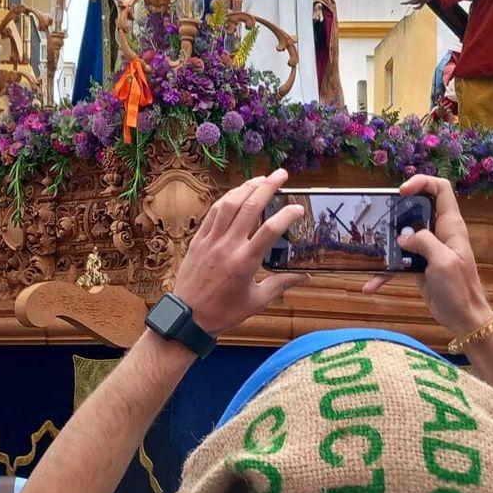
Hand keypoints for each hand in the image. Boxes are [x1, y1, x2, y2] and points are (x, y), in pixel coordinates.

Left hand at [171, 169, 307, 336]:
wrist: (187, 318)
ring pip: (229, 205)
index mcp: (245, 262)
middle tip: (281, 174)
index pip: (270, 230)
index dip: (287, 215)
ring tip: (260, 179)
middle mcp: (228, 246)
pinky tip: (236, 193)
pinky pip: (212, 213)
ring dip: (246, 188)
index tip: (299, 208)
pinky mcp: (198, 240)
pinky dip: (226, 199)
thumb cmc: (223, 312)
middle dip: (267, 186)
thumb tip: (305, 277)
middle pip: (250, 207)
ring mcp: (211, 241)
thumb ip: (281, 284)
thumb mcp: (257, 301)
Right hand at [362, 176, 492, 337]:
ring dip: (387, 240)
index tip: (401, 192)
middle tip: (380, 214)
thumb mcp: (443, 262)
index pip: (441, 189)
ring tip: (371, 244)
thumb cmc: (460, 289)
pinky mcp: (419, 265)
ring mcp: (428, 249)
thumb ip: (424, 243)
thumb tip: (403, 238)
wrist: (464, 318)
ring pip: (405, 233)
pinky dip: (385, 273)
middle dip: (398, 208)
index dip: (422, 183)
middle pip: (418, 207)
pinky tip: (370, 286)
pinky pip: (399, 262)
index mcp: (450, 226)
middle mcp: (439, 232)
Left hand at [402, 0, 436, 9]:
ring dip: (410, 4)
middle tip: (401, 3)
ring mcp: (422, 0)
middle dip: (406, 2)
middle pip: (411, 1)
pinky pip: (420, 6)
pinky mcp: (424, 2)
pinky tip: (413, 7)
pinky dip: (416, 8)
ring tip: (406, 3)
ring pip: (415, 4)